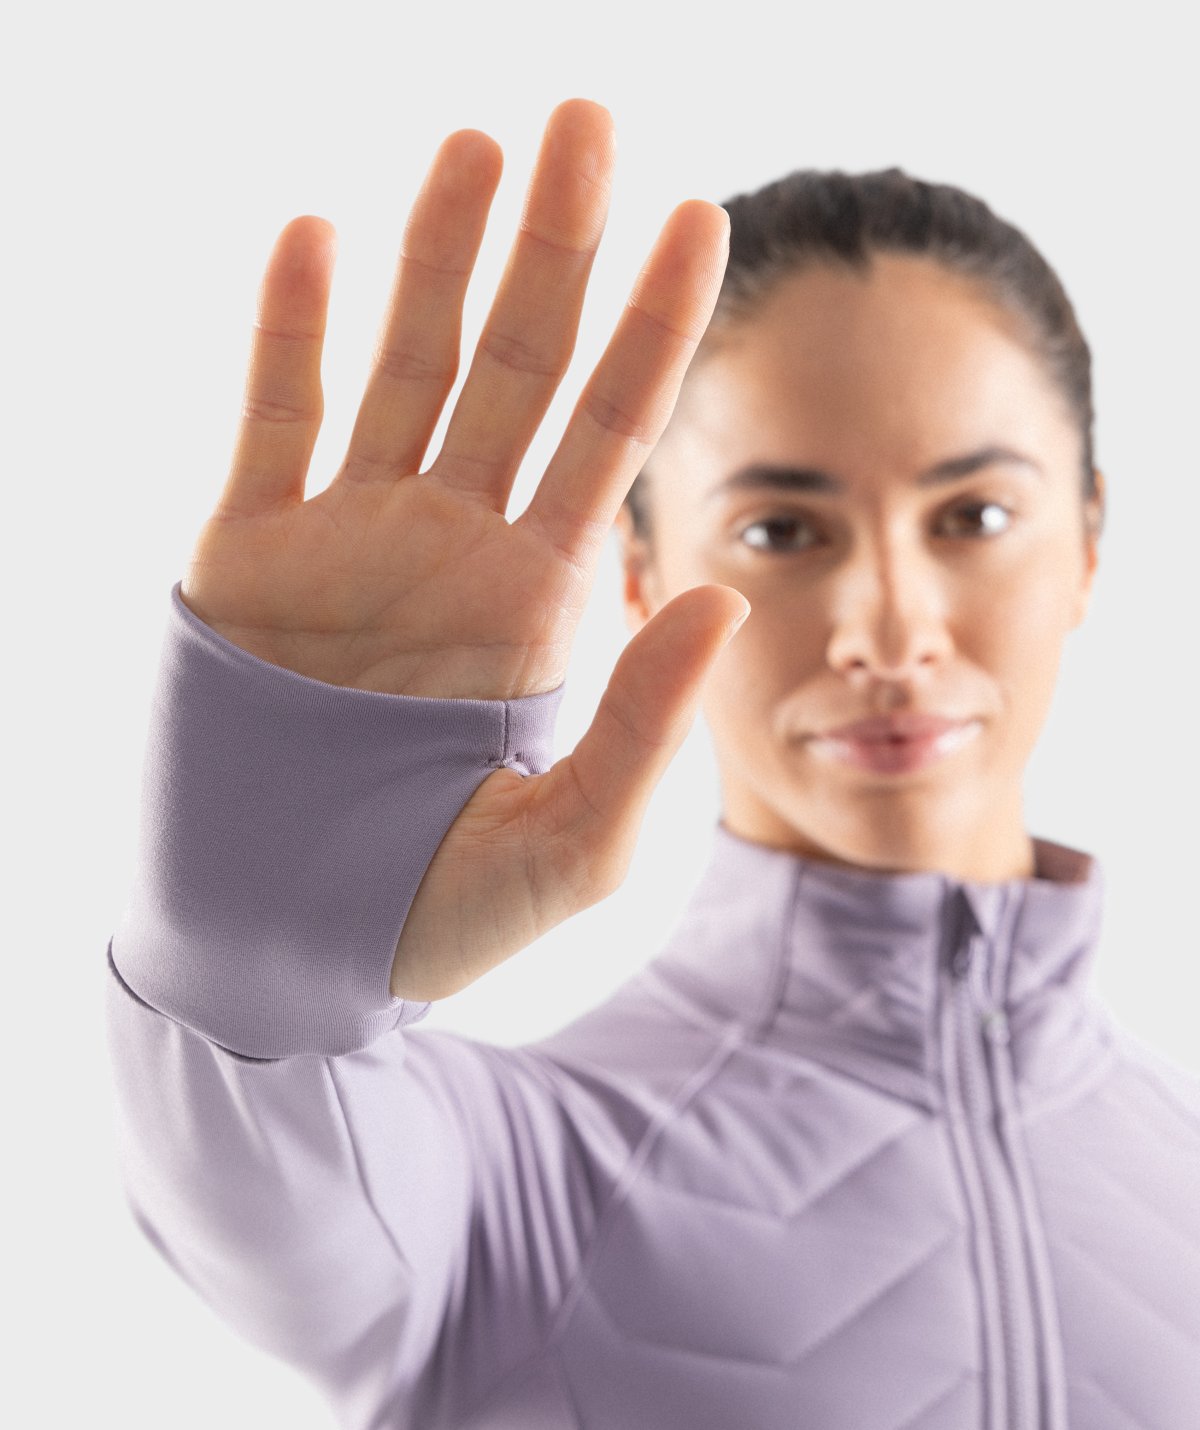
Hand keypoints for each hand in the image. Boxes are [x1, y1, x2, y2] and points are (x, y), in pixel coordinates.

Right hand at [181, 98, 750, 1000]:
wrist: (283, 960)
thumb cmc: (435, 920)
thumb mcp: (573, 846)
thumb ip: (646, 726)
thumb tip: (723, 592)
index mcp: (541, 602)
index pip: (615, 434)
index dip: (656, 327)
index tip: (701, 217)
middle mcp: (453, 548)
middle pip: (519, 367)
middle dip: (556, 246)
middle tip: (590, 119)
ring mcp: (348, 543)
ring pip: (403, 366)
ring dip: (438, 255)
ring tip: (481, 144)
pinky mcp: (244, 560)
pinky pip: (270, 424)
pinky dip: (287, 333)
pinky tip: (314, 236)